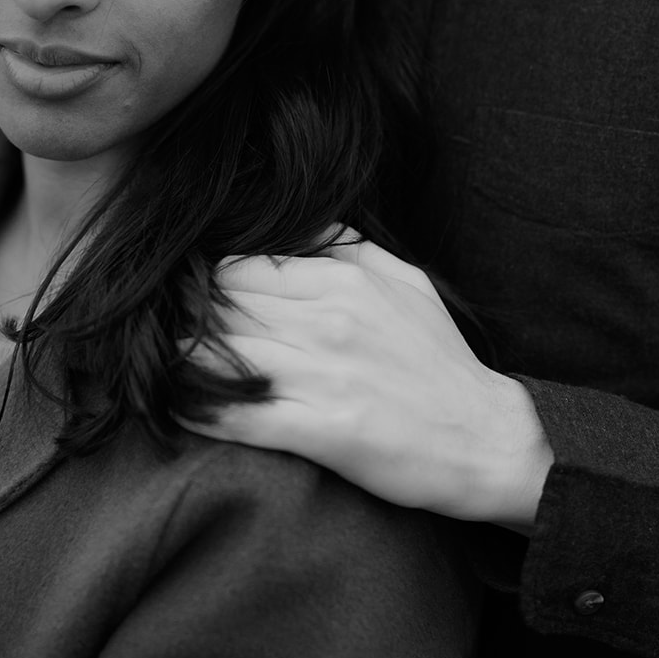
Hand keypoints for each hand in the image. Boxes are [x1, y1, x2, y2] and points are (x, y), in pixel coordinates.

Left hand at [184, 236, 553, 528]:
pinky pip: (242, 414)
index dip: (213, 284)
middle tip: (176, 334)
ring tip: (172, 370)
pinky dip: (205, 411)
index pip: (243, 266)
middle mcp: (330, 320)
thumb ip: (345, 244)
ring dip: (190, 362)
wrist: (486, 439)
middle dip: (196, 319)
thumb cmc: (439, 359)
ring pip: (224, 353)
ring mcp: (326, 375)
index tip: (200, 301)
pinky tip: (183, 409)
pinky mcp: (324, 430)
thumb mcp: (402, 279)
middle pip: (226, 305)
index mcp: (344, 280)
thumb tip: (297, 218)